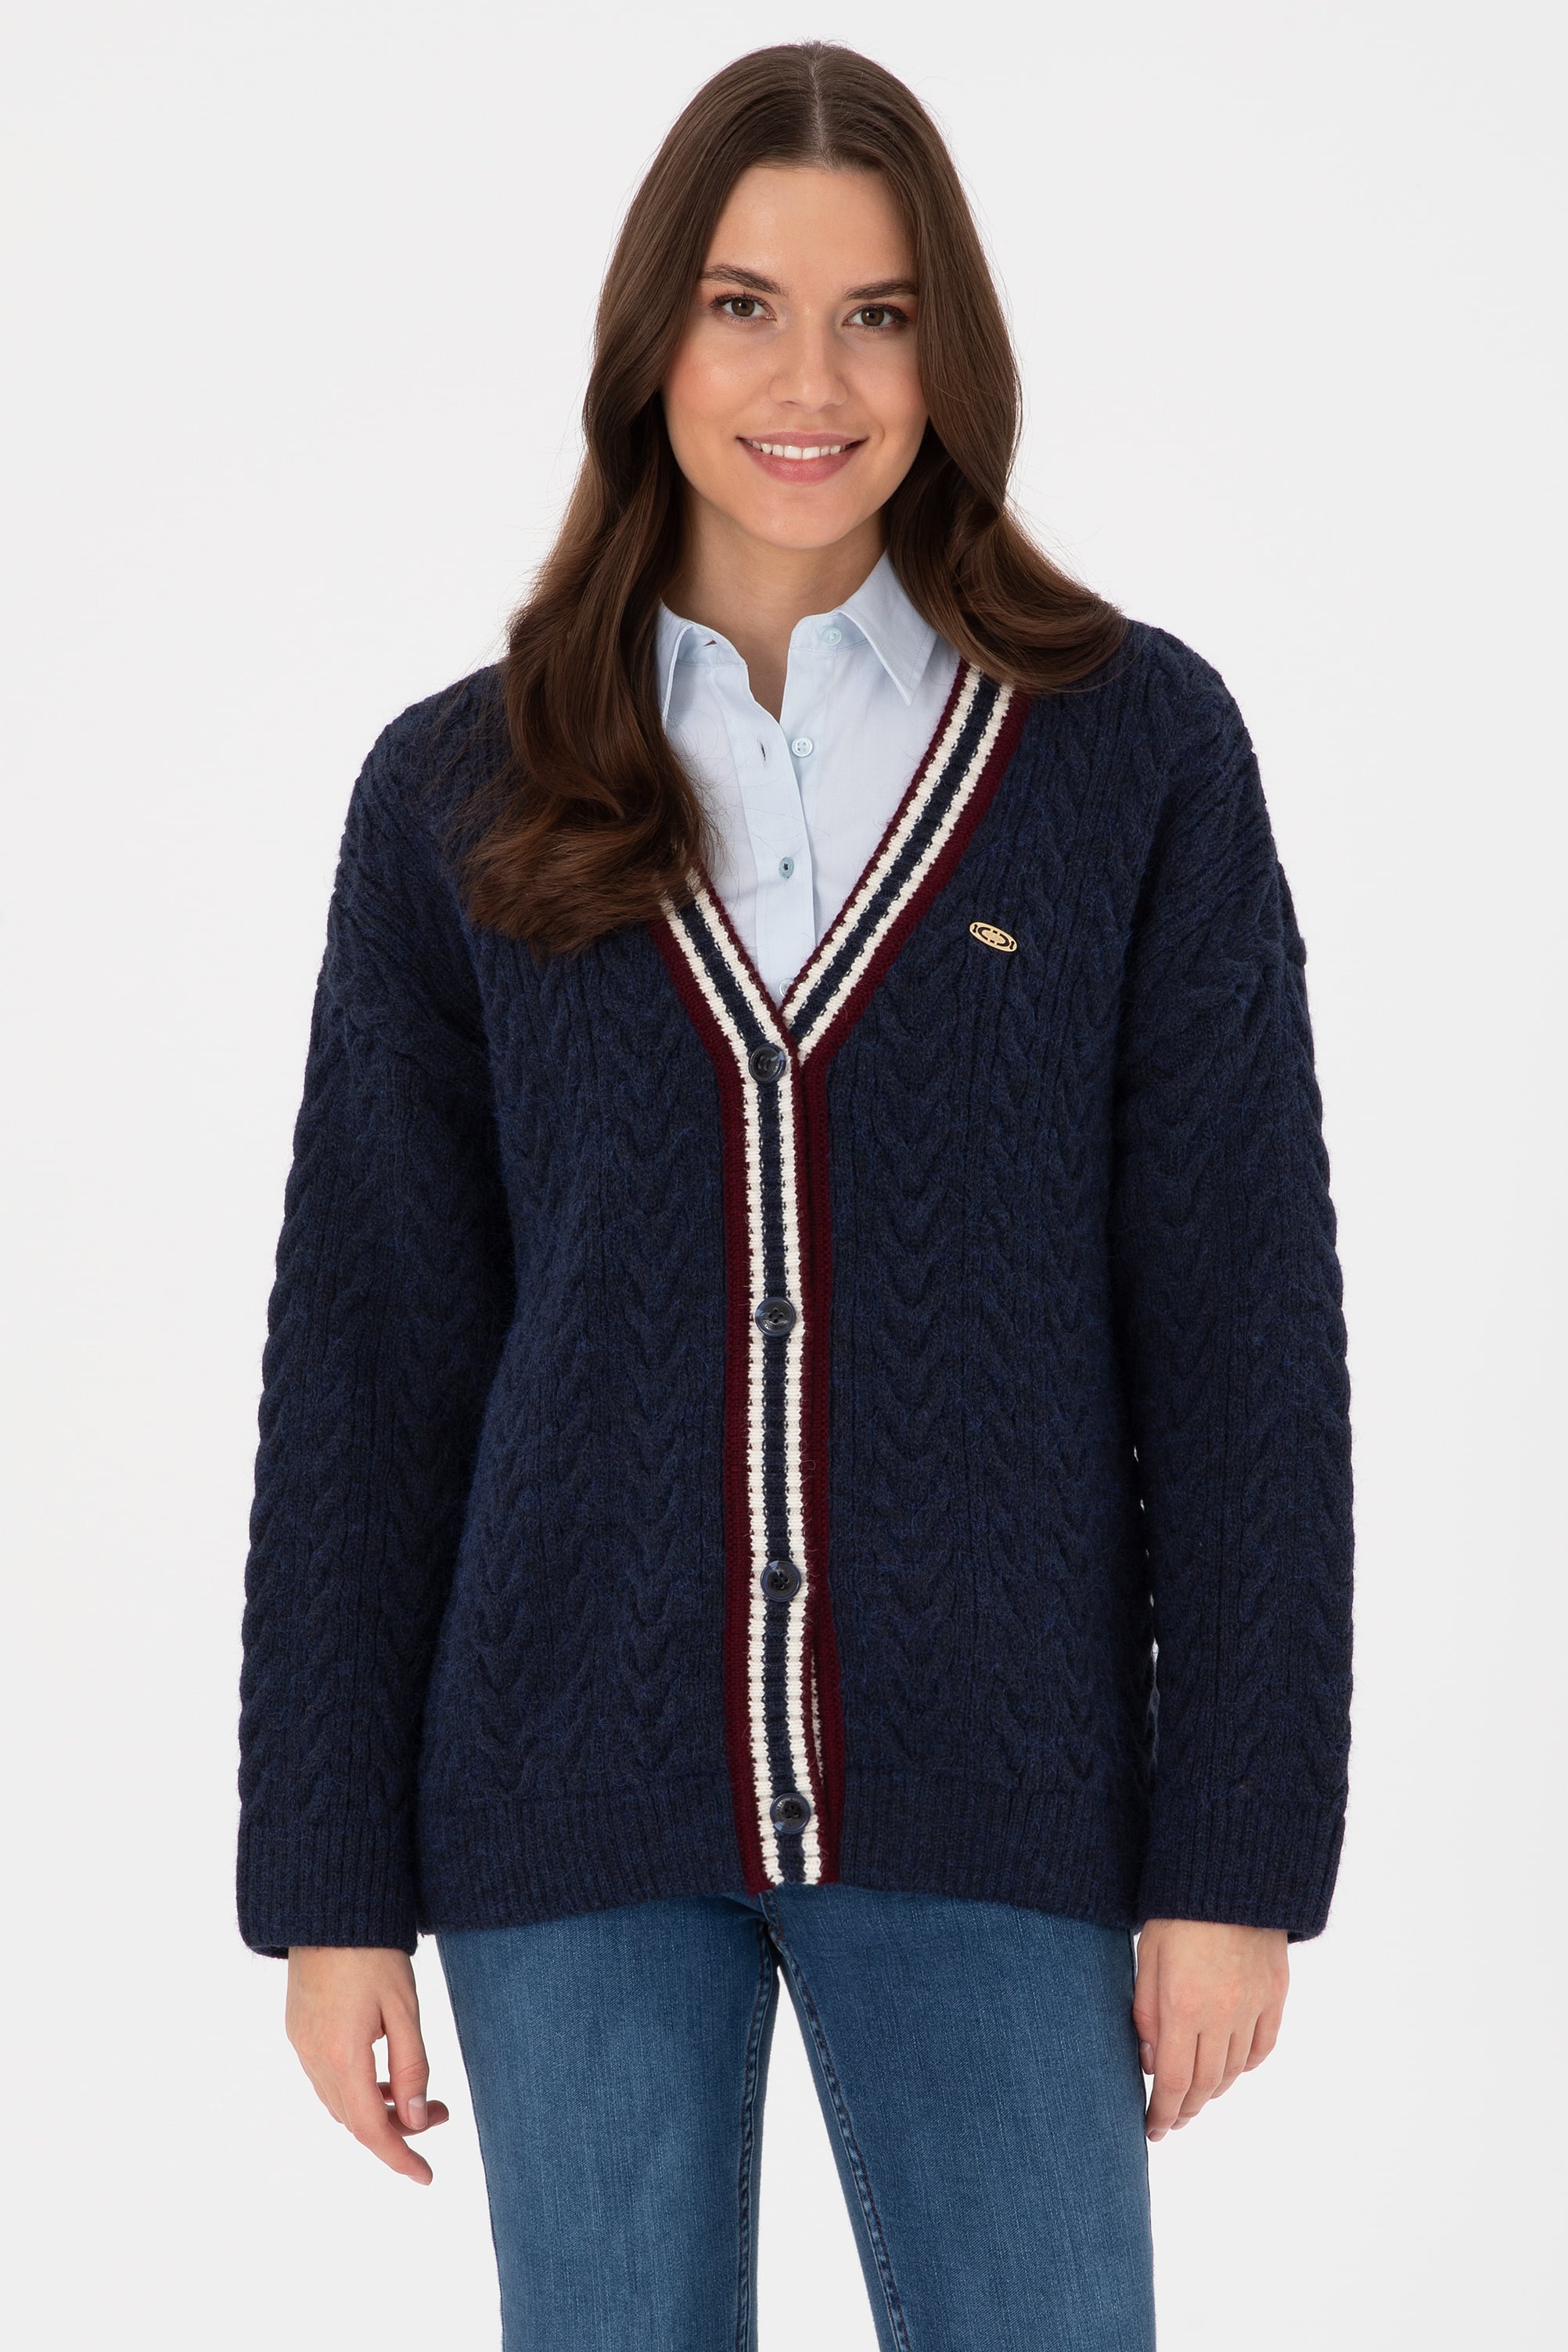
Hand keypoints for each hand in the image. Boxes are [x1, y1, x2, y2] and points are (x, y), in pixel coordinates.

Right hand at [285, 1946, 449, 2182]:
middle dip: (399, 2128)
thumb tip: (416, 2121)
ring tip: (418, 2094)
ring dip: (377, 2108)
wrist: (328, 1909)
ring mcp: (302, 2045)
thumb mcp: (404, 2008)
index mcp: (342, 2057)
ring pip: (340, 2102)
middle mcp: (314, 2059)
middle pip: (356, 2119)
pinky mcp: (298, 2030)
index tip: (426, 2176)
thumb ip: (412, 2067)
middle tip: (441, 2112)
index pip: (372, 2130)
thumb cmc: (373, 1952)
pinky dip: (357, 2088)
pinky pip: (327, 2078)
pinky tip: (382, 2072)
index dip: (400, 2157)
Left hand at [1132, 1918, 1287, 2141]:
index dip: (1163, 2112)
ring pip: (1234, 2070)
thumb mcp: (1147, 1957)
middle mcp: (1223, 2015)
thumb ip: (1146, 2013)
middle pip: (1205, 2083)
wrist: (1230, 1873)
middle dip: (1186, 2108)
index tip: (1153, 2130)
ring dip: (1212, 2089)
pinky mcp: (1276, 1994)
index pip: (1173, 2081)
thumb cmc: (1176, 1910)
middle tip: (1172, 2119)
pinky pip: (1262, 2047)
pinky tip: (1230, 2068)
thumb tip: (1151, 2064)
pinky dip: (1245, 2065)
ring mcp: (1254, 2006)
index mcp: (1184, 2007)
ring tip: (1196, 2095)